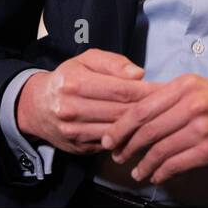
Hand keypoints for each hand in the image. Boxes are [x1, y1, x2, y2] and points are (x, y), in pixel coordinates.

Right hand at [16, 48, 156, 154]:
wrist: (36, 106)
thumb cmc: (69, 78)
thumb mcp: (87, 59)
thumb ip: (114, 63)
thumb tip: (139, 74)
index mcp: (75, 82)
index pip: (121, 90)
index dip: (147, 90)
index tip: (167, 89)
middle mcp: (72, 108)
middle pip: (121, 111)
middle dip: (149, 109)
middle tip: (171, 105)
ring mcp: (74, 131)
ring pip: (118, 131)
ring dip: (142, 126)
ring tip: (162, 118)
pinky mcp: (79, 147)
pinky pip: (111, 144)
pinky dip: (129, 139)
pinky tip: (143, 132)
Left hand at [99, 74, 207, 183]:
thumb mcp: (197, 86)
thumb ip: (168, 96)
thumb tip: (133, 112)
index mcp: (184, 86)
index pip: (142, 108)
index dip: (120, 126)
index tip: (109, 137)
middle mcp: (191, 105)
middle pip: (147, 130)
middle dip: (127, 146)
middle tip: (117, 155)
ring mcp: (200, 128)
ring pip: (159, 150)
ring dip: (143, 164)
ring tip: (136, 171)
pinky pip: (175, 164)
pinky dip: (161, 173)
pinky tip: (157, 175)